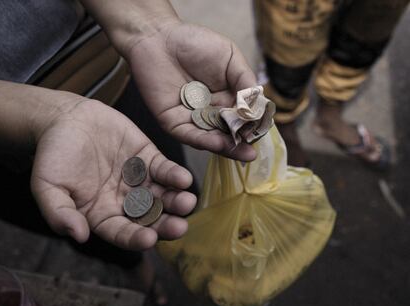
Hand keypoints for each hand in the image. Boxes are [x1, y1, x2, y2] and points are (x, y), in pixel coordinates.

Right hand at [31, 99, 195, 249]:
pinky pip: (164, 170)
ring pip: (162, 195)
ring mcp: (139, 180)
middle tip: (180, 226)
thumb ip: (60, 213)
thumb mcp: (47, 186)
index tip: (149, 239)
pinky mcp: (148, 159)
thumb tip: (78, 236)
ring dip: (176, 201)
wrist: (66, 118)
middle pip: (149, 218)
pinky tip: (183, 179)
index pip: (122, 232)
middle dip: (165, 223)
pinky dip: (174, 175)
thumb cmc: (53, 154)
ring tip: (187, 202)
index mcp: (102, 214)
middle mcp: (124, 201)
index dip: (135, 238)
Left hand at [127, 23, 257, 160]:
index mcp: (226, 99)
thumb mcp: (230, 57)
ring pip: (211, 138)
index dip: (252, 126)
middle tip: (252, 154)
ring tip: (242, 154)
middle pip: (228, 133)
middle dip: (241, 144)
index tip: (261, 133)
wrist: (159, 37)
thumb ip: (244, 80)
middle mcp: (210, 112)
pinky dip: (205, 141)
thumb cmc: (195, 43)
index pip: (242, 117)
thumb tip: (259, 104)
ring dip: (226, 147)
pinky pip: (190, 134)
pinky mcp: (173, 122)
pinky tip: (219, 143)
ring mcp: (192, 119)